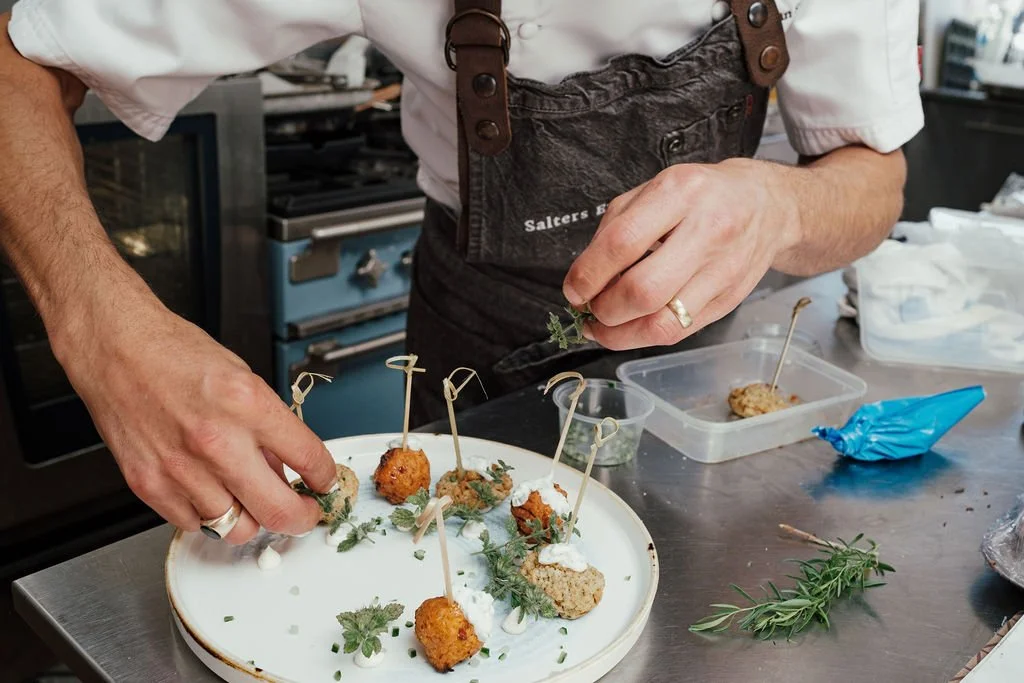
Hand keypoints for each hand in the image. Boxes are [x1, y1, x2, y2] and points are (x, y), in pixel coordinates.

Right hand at [52, 290, 335, 543]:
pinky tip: (211, 493)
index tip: (325, 483)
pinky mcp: (149, 485)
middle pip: (279, 511)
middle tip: (305, 513)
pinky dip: (209, 515)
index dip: (326, 478)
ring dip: (252, 518)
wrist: (115, 348)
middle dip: (302, 518)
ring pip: (238, 528)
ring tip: (250, 498)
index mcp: (248, 405)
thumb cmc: (174, 353)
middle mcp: (217, 441)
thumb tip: (287, 468)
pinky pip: (195, 524)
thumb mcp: (242, 376)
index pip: (310, 459)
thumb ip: (267, 426)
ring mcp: (181, 469)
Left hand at [562, 158, 801, 349]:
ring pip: (662, 323)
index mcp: (679, 193)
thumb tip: (584, 279)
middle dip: (604, 310)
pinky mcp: (729, 300)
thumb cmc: (699, 197)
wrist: (765, 206)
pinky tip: (629, 328)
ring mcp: (722, 270)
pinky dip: (644, 336)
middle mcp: (706, 231)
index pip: (623, 242)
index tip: (574, 290)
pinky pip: (679, 332)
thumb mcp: (653, 191)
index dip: (589, 274)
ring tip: (603, 326)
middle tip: (589, 308)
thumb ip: (614, 229)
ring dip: (620, 335)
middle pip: (643, 291)